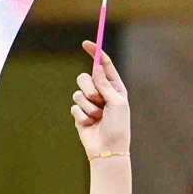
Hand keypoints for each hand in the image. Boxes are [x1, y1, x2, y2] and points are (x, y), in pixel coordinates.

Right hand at [72, 41, 131, 158]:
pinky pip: (74, 106)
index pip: (104, 66)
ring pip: (78, 92)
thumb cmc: (118, 127)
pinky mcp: (80, 113)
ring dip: (88, 106)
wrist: (108, 149)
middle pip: (86, 77)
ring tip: (97, 117)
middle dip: (89, 88)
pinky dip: (82, 115)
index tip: (86, 43)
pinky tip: (90, 124)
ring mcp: (90, 103)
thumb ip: (105, 84)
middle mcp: (102, 94)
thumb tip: (96, 67)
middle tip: (98, 99)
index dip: (95, 53)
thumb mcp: (116, 102)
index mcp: (115, 88)